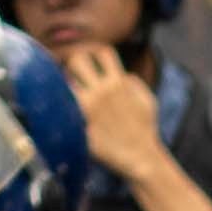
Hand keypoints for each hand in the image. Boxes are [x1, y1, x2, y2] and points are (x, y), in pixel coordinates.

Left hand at [56, 36, 172, 180]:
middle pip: (77, 60)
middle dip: (74, 64)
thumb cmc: (145, 129)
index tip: (91, 61)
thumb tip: (122, 74)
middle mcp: (100, 92)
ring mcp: (87, 109)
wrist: (140, 158)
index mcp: (117, 83)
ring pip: (65, 82)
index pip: (101, 52)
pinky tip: (66, 112)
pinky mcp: (80, 126)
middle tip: (74, 74)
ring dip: (66, 85)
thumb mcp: (147, 99)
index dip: (95, 53)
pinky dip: (64, 106)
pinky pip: (64, 108)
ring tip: (69, 93)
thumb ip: (133, 82)